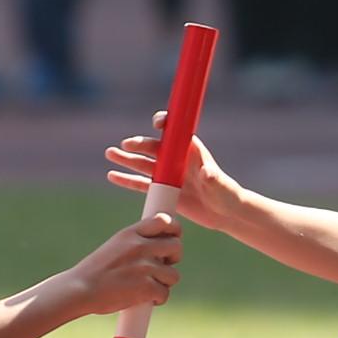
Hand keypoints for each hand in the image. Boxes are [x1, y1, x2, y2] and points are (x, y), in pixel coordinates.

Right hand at [59, 211, 182, 317]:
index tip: (173, 237)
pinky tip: (147, 299)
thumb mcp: (114, 246)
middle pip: (176, 246)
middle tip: (163, 266)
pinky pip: (165, 293)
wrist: (79, 290)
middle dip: (173, 258)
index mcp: (130, 233)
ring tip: (149, 286)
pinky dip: (158, 299)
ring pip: (173, 274)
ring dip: (165, 282)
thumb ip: (135, 243)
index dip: (174, 229)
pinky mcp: (147, 288)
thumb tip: (159, 247)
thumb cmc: (94, 271)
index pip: (164, 220)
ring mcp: (145, 267)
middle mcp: (140, 247)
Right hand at [103, 119, 232, 223]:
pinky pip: (141, 184)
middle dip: (140, 145)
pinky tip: (112, 176)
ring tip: (110, 153)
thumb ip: (212, 178)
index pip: (176, 132)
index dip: (166, 124)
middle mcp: (176, 160)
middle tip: (126, 144)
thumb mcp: (220, 185)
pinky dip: (127, 180)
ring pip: (143, 165)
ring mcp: (168, 175)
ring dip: (127, 159)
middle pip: (154, 148)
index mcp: (191, 151)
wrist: (224, 213)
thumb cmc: (226, 194)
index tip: (157, 124)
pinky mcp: (163, 191)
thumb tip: (206, 172)